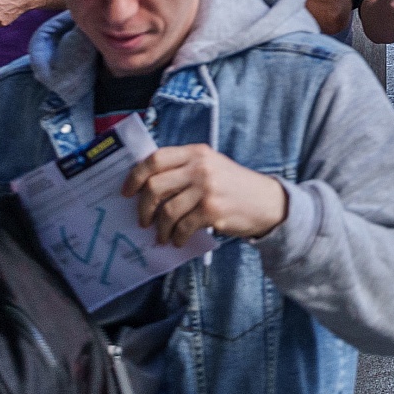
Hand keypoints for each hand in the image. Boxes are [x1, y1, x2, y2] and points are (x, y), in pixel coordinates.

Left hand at [125, 142, 285, 245]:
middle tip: (143, 220)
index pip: (155, 159)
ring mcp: (207, 188)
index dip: (135, 176)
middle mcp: (200, 167)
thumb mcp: (210, 166)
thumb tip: (145, 186)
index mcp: (196, 152)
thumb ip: (183, 168)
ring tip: (162, 236)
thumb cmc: (232, 186)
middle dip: (144, 208)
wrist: (266, 202)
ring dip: (160, 228)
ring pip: (167, 211)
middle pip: (155, 186)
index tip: (127, 192)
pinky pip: (183, 227)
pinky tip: (177, 240)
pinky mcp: (212, 210)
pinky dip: (176, 237)